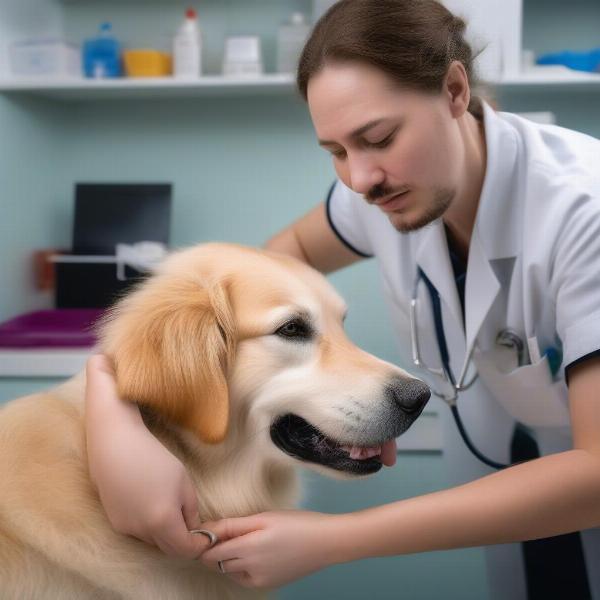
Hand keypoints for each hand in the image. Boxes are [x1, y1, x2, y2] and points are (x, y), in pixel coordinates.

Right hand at [85, 354, 208, 558]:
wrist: (116, 445)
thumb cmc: (154, 458)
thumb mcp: (183, 481)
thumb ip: (191, 510)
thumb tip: (193, 529)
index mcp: (163, 522)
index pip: (185, 549)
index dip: (199, 544)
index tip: (206, 535)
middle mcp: (142, 532)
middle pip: (168, 548)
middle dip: (182, 541)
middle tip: (193, 524)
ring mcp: (125, 528)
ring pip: (152, 540)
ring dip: (165, 533)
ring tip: (171, 507)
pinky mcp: (114, 521)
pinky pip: (138, 531)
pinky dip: (149, 525)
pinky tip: (151, 502)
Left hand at [200, 510, 341, 588]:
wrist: (325, 542)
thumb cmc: (296, 523)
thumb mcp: (264, 517)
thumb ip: (233, 525)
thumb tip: (207, 529)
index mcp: (249, 549)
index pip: (212, 553)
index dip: (205, 542)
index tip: (206, 530)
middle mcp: (251, 570)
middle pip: (218, 564)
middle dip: (214, 551)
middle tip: (223, 532)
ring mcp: (260, 581)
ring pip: (230, 572)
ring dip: (226, 560)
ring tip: (239, 540)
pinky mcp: (268, 585)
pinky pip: (244, 578)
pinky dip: (240, 567)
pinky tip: (251, 552)